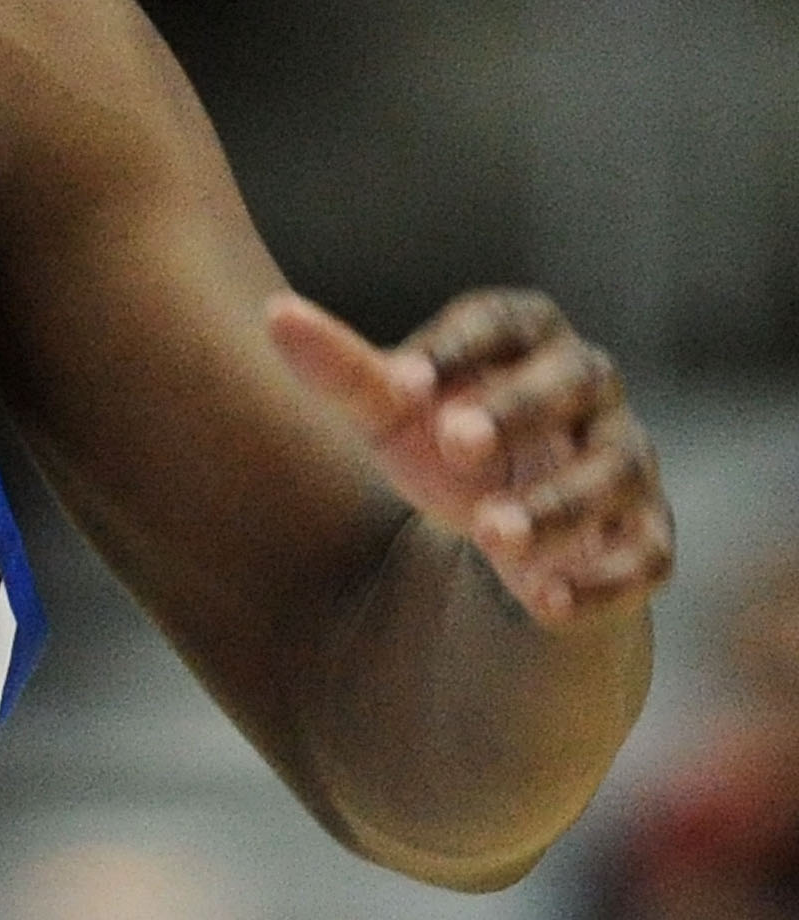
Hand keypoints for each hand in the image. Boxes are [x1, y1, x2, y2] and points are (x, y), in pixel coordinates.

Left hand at [266, 287, 673, 627]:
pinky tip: (543, 603)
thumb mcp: (395, 415)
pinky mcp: (642, 540)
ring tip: (489, 534)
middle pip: (577, 381)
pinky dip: (600, 583)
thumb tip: (277, 317)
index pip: (509, 322)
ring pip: (613, 471)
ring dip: (556, 504)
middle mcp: (590, 394)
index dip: (460, 347)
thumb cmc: (448, 446)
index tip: (402, 384)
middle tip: (456, 443)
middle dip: (520, 409)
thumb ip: (345, 372)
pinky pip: (642, 555)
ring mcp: (624, 465)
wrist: (506, 531)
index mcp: (530, 345)